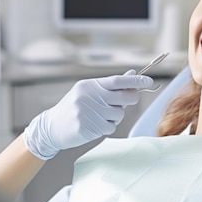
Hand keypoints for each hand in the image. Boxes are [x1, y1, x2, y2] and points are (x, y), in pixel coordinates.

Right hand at [24, 70, 152, 159]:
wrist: (51, 127)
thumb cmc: (74, 107)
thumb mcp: (89, 91)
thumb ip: (110, 85)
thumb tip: (132, 74)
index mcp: (91, 85)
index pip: (118, 81)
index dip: (136, 81)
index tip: (149, 81)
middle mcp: (90, 97)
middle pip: (125, 97)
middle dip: (130, 100)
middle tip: (124, 102)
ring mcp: (88, 113)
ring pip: (119, 114)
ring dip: (115, 116)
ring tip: (101, 116)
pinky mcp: (87, 127)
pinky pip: (110, 127)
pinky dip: (107, 127)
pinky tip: (94, 125)